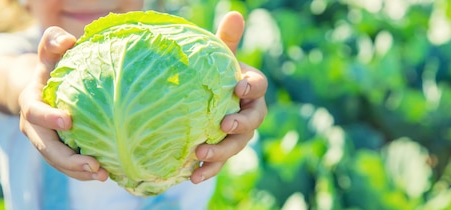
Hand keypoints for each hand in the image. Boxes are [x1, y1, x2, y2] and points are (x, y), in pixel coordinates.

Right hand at [19, 27, 108, 180]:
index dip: (49, 118)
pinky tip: (106, 174)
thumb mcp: (49, 53)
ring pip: (58, 163)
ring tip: (103, 175)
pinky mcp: (57, 153)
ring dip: (79, 172)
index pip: (35, 113)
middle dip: (69, 160)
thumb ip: (53, 42)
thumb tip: (68, 40)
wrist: (42, 91)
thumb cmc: (51, 68)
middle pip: (47, 149)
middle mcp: (33, 127)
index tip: (68, 121)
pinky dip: (83, 173)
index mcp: (30, 103)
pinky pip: (68, 166)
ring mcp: (44, 143)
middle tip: (94, 165)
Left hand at [191, 11, 267, 183]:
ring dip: (221, 151)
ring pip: (235, 145)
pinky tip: (192, 175)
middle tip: (225, 124)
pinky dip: (207, 169)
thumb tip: (235, 14)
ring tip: (202, 153)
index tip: (239, 86)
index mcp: (250, 88)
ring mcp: (237, 135)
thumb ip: (225, 41)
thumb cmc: (213, 76)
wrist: (203, 103)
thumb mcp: (217, 59)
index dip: (252, 87)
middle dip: (241, 124)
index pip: (258, 86)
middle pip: (252, 121)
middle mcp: (248, 113)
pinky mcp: (222, 152)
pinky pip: (218, 163)